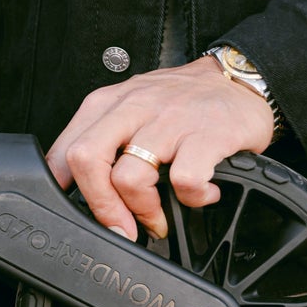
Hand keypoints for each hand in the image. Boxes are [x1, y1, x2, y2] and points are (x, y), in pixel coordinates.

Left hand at [46, 57, 275, 240]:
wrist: (241, 78)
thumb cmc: (181, 105)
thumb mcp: (128, 112)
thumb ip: (98, 146)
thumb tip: (71, 196)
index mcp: (107, 105)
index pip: (64, 152)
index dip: (64, 194)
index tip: (79, 216)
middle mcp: (133, 107)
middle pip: (87, 161)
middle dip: (99, 207)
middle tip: (119, 228)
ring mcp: (169, 120)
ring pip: (129, 177)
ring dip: (143, 211)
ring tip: (159, 218)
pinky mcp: (207, 134)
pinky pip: (184, 181)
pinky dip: (192, 199)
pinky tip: (200, 194)